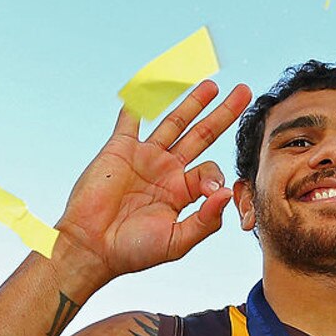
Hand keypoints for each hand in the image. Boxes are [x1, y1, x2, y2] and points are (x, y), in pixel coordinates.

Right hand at [53, 81, 252, 285]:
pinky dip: (138, 104)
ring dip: (192, 102)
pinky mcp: (119, 150)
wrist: (92, 247)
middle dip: (223, 114)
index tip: (208, 192)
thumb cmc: (134, 251)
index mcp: (182, 192)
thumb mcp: (178, 241)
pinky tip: (149, 86)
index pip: (210, 171)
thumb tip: (226, 193)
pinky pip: (130, 121)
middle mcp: (166, 171)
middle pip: (201, 135)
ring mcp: (144, 158)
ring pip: (173, 122)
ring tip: (211, 84)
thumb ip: (206, 220)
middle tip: (244, 92)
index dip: (215, 176)